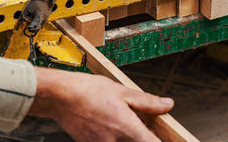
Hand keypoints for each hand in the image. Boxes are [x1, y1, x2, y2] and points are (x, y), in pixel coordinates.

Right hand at [30, 67, 173, 141]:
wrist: (61, 96)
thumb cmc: (88, 91)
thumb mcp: (122, 91)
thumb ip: (147, 102)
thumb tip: (167, 105)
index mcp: (128, 129)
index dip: (161, 141)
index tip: (164, 136)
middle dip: (143, 137)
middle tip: (142, 125)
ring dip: (128, 137)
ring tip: (122, 122)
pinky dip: (114, 137)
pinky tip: (109, 124)